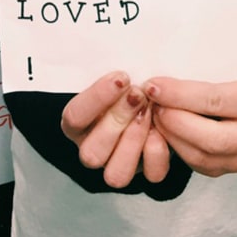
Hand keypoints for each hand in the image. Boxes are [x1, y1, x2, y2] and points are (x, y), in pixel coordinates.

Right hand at [60, 70, 169, 187]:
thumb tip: (118, 60)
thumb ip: (114, 75)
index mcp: (78, 122)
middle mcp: (93, 147)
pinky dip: (158, 154)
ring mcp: (118, 163)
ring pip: (116, 174)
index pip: (74, 117)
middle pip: (92, 152)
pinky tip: (162, 130)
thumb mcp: (117, 74)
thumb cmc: (130, 79)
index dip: (97, 99)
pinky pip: (151, 176)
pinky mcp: (146, 171)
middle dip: (118, 120)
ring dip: (135, 140)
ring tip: (149, 112)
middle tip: (138, 94)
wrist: (155, 92)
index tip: (122, 77)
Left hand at [144, 73, 236, 177]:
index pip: (214, 101)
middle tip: (151, 103)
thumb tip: (159, 81)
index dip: (179, 95)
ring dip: (170, 135)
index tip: (153, 86)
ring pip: (200, 156)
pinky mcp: (227, 170)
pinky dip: (175, 146)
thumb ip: (198, 76)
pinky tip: (164, 128)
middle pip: (209, 138)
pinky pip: (196, 164)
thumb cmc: (232, 78)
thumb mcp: (224, 70)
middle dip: (173, 121)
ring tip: (155, 113)